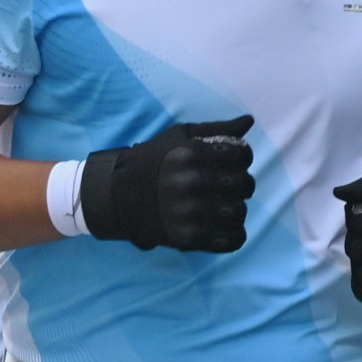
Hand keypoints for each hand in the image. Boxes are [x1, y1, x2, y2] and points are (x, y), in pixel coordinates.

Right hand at [83, 114, 254, 255]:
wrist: (113, 197)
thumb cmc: (149, 162)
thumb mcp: (178, 137)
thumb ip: (216, 129)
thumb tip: (248, 121)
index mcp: (193, 155)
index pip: (241, 155)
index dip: (240, 157)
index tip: (228, 162)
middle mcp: (193, 183)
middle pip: (244, 184)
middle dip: (238, 184)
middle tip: (222, 186)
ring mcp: (192, 213)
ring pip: (239, 212)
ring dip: (233, 208)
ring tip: (218, 206)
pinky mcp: (190, 237)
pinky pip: (232, 239)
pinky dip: (232, 234)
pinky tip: (220, 226)